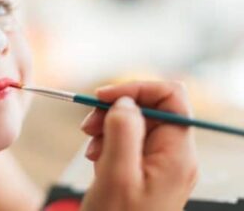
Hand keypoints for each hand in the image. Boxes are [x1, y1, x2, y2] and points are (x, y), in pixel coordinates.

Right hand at [80, 81, 197, 210]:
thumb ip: (123, 132)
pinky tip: (97, 158)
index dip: (137, 88)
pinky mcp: (146, 167)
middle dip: (115, 110)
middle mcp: (174, 154)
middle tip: (87, 125)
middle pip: (150, 108)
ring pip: (136, 122)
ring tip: (91, 148)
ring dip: (108, 127)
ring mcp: (161, 161)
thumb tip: (126, 101)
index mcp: (177, 154)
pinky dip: (109, 141)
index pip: (171, 97)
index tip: (103, 96)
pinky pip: (129, 140)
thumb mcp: (116, 176)